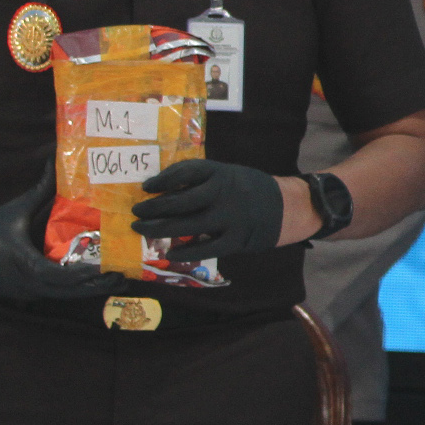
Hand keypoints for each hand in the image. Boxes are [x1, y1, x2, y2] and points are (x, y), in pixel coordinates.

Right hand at [0, 171, 121, 300]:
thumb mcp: (16, 210)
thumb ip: (41, 189)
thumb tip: (55, 160)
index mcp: (27, 265)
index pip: (63, 277)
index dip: (87, 276)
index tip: (108, 270)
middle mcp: (29, 284)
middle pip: (70, 293)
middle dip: (97, 287)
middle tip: (124, 278)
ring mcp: (26, 292)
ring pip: (64, 297)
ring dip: (88, 291)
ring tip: (115, 281)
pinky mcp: (24, 294)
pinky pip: (54, 295)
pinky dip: (73, 291)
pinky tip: (92, 283)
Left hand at [131, 159, 290, 261]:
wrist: (288, 207)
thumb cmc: (249, 190)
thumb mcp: (229, 175)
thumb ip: (203, 181)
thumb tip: (164, 191)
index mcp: (221, 173)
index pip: (185, 172)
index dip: (162, 180)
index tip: (145, 187)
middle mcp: (223, 193)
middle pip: (179, 201)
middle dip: (153, 208)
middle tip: (136, 212)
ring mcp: (230, 217)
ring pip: (186, 226)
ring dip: (159, 229)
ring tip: (142, 229)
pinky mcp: (236, 239)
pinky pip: (205, 248)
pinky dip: (185, 251)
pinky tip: (170, 252)